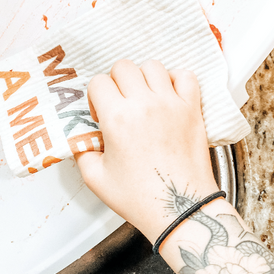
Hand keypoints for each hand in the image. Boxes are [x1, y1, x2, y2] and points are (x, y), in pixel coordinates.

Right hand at [75, 59, 218, 242]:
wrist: (180, 208)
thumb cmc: (141, 197)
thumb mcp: (96, 179)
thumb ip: (81, 152)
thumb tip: (81, 137)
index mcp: (118, 118)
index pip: (99, 81)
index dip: (95, 96)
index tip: (101, 113)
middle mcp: (144, 104)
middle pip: (124, 67)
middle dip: (116, 82)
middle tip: (120, 102)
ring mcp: (171, 104)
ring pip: (153, 66)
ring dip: (143, 77)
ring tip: (143, 97)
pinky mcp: (192, 109)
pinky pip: (185, 76)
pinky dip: (175, 79)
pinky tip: (168, 94)